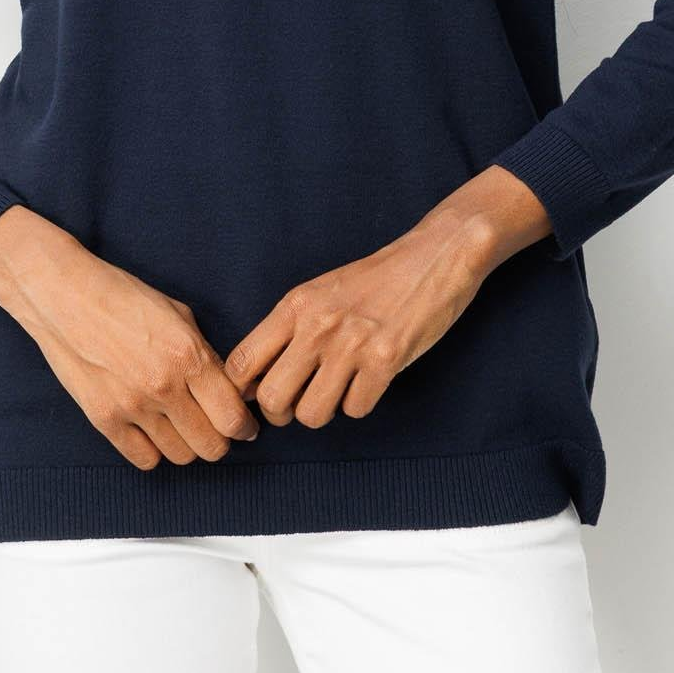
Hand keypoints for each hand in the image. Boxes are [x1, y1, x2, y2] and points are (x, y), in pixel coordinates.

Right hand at [0, 206, 261, 468]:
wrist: (65, 296)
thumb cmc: (122, 295)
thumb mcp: (178, 313)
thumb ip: (205, 353)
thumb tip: (230, 388)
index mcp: (188, 355)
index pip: (232, 417)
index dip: (245, 427)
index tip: (245, 427)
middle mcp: (164, 387)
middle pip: (211, 447)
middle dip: (220, 440)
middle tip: (216, 427)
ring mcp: (132, 407)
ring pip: (180, 456)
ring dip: (188, 444)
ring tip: (183, 426)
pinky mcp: (104, 420)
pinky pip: (145, 459)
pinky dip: (154, 450)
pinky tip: (154, 431)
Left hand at [223, 215, 494, 427]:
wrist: (432, 258)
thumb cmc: (374, 280)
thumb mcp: (318, 293)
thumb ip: (287, 331)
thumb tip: (252, 382)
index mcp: (295, 305)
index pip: (241, 363)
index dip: (241, 394)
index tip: (256, 402)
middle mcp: (316, 325)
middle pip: (272, 399)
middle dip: (282, 413)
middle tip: (298, 404)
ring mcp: (350, 343)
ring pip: (312, 414)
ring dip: (324, 411)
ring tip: (337, 389)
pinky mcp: (385, 360)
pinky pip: (355, 410)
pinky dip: (360, 403)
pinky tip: (369, 380)